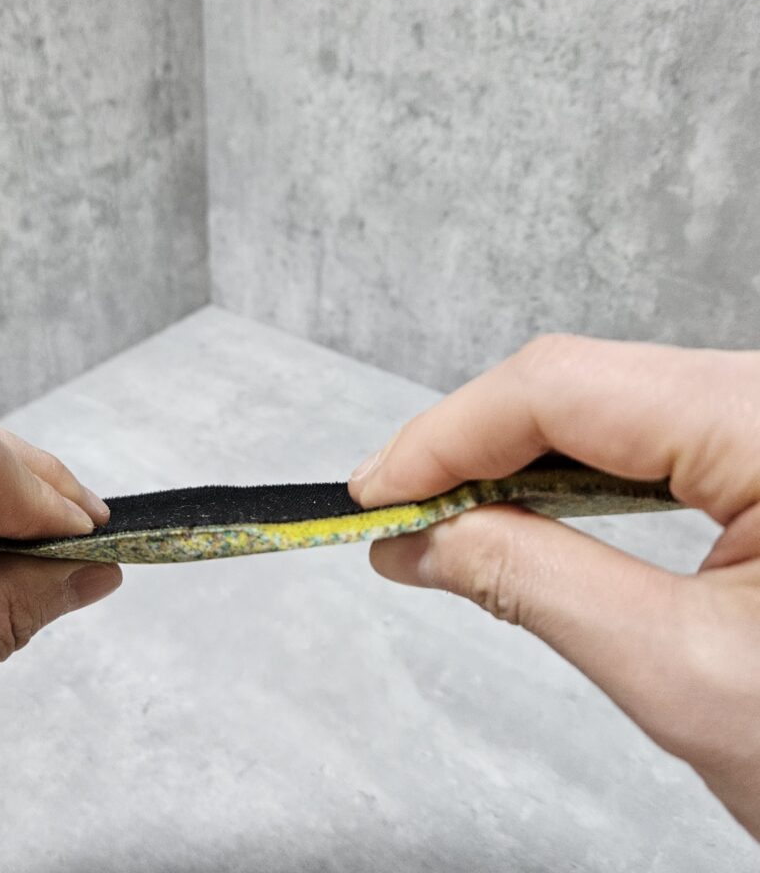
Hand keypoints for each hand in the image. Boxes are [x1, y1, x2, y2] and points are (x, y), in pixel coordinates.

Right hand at [349, 335, 759, 838]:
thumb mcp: (685, 678)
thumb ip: (533, 586)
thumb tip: (417, 541)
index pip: (562, 385)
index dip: (447, 434)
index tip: (376, 493)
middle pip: (581, 384)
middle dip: (472, 448)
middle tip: (399, 517)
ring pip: (608, 404)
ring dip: (515, 462)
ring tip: (450, 523)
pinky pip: (648, 435)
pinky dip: (571, 476)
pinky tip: (530, 514)